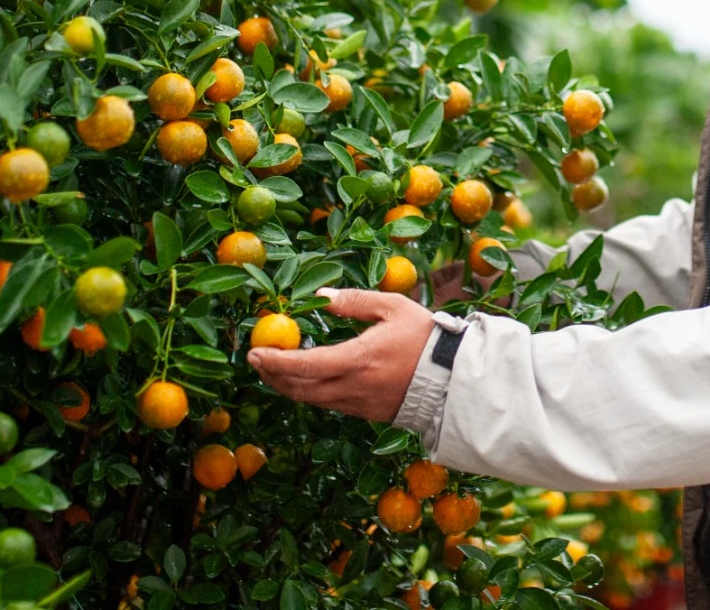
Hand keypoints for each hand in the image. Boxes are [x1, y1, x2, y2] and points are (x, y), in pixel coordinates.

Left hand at [247, 287, 435, 421]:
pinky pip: (329, 404)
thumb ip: (354, 301)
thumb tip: (321, 295)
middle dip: (272, 375)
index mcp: (358, 360)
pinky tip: (305, 379)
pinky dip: (309, 392)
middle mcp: (353, 387)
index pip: (305, 366)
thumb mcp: (392, 307)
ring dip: (288, 386)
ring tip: (273, 369)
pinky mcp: (365, 413)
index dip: (275, 361)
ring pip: (311, 400)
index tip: (255, 352)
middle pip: (299, 388)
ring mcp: (358, 404)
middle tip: (257, 359)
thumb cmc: (426, 338)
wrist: (454, 379)